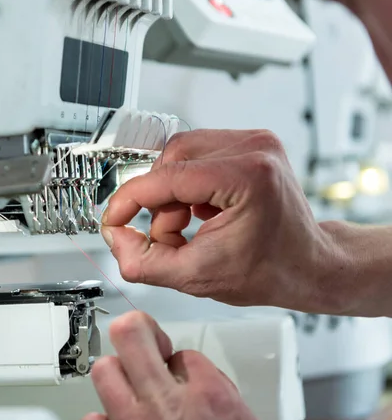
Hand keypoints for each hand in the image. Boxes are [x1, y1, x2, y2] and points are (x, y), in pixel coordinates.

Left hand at [79, 311, 271, 419]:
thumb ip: (219, 395)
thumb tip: (195, 376)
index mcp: (209, 399)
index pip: (183, 350)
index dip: (180, 359)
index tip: (179, 368)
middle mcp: (167, 407)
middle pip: (130, 335)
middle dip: (137, 331)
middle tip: (143, 341)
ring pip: (104, 371)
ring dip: (118, 377)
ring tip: (131, 390)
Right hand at [101, 130, 353, 313]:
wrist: (307, 264)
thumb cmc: (270, 271)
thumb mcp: (196, 278)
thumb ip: (144, 262)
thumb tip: (116, 237)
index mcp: (248, 177)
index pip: (167, 176)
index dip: (129, 200)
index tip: (113, 219)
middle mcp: (253, 148)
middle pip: (170, 159)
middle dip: (156, 201)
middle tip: (165, 236)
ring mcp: (253, 142)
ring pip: (179, 156)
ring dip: (170, 195)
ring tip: (184, 228)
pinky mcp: (248, 145)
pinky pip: (196, 157)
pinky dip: (186, 187)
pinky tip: (199, 214)